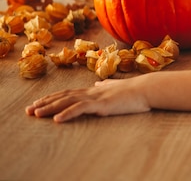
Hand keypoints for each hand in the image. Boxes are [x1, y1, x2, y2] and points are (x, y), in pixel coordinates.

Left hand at [25, 77, 149, 122]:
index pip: (69, 92)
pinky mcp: (102, 104)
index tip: (39, 102)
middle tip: (30, 110)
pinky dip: (68, 113)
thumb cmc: (135, 90)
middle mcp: (92, 91)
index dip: (53, 97)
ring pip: (68, 101)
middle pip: (64, 96)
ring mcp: (96, 97)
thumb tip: (100, 83)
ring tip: (36, 113)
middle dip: (46, 103)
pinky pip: (81, 108)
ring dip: (51, 107)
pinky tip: (57, 119)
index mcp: (95, 90)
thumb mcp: (117, 87)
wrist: (147, 88)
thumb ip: (107, 85)